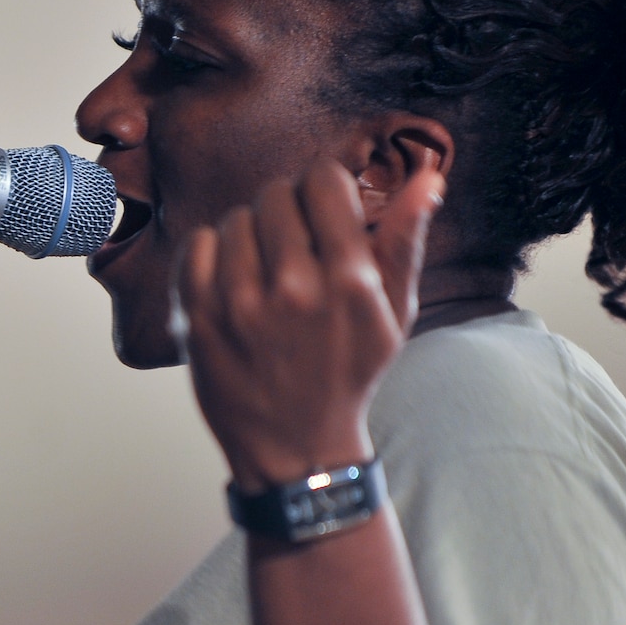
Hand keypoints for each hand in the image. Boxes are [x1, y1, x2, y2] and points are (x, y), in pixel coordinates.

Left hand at [175, 156, 440, 490]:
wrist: (296, 447)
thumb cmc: (349, 371)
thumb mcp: (393, 312)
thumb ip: (406, 240)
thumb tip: (428, 177)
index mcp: (351, 281)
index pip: (323, 180)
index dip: (324, 189)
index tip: (324, 213)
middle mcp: (294, 288)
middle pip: (276, 194)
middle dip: (287, 212)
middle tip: (295, 249)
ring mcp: (238, 304)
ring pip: (236, 217)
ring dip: (250, 236)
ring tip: (265, 272)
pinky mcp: (197, 318)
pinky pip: (197, 244)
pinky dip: (212, 254)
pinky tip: (233, 282)